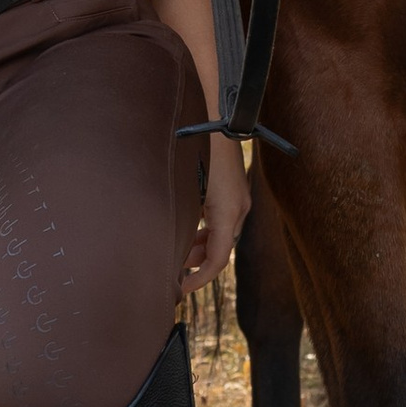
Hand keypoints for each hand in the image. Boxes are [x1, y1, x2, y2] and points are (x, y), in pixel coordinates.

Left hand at [185, 133, 250, 291]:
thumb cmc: (197, 150)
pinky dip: (207, 229)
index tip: (183, 288)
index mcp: (227, 213)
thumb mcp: (186, 190)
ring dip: (202, 245)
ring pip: (222, 234)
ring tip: (179, 251)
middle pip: (221, 248)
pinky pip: (223, 219)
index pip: (218, 259)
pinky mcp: (235, 190)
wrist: (218, 118)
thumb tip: (167, 245)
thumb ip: (181, 220)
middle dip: (198, 262)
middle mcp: (238, 208)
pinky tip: (189, 226)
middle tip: (175, 271)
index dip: (200, 278)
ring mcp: (239, 198)